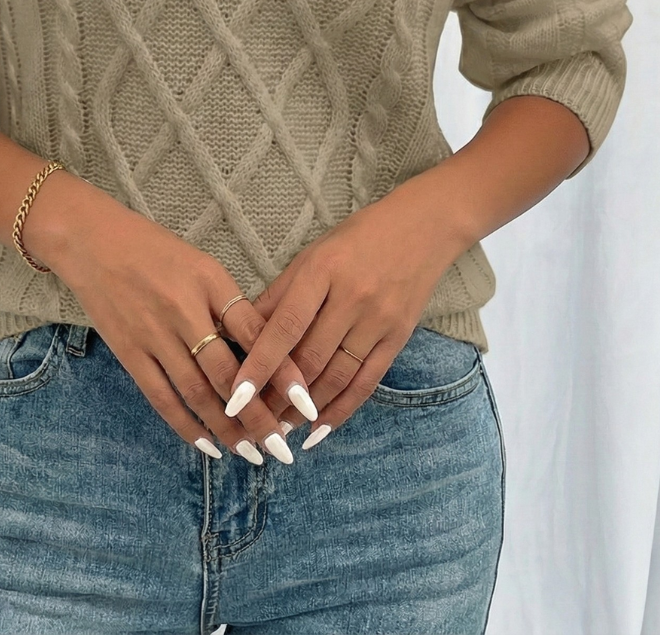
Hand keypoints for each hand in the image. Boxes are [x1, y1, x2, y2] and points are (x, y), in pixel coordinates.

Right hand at [35, 178, 318, 463]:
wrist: (91, 240)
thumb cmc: (154, 250)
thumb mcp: (201, 265)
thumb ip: (229, 305)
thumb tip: (263, 352)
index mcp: (210, 282)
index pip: (256, 333)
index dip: (283, 371)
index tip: (308, 403)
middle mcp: (184, 310)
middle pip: (229, 374)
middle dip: (258, 416)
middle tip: (282, 448)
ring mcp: (153, 334)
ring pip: (197, 393)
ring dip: (227, 429)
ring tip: (252, 454)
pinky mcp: (129, 352)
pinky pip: (162, 397)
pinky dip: (186, 426)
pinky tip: (209, 447)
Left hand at [222, 175, 467, 449]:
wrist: (423, 228)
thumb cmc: (357, 238)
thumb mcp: (311, 254)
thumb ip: (278, 294)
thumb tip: (240, 331)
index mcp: (322, 271)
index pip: (285, 327)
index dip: (259, 364)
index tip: (236, 396)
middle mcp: (352, 298)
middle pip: (310, 358)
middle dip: (277, 396)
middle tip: (250, 422)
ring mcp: (379, 320)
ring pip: (336, 376)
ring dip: (305, 410)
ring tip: (277, 430)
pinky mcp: (398, 337)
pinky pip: (367, 382)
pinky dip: (341, 410)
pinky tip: (318, 431)